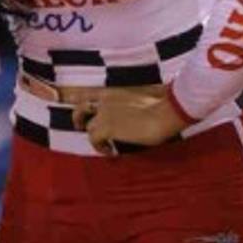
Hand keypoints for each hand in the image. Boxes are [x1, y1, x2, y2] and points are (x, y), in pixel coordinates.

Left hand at [72, 93, 186, 154]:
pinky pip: (94, 140)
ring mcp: (104, 113)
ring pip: (88, 127)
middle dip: (78, 117)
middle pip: (80, 106)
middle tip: (80, 126)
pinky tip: (110, 152)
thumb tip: (139, 107)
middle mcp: (105, 99)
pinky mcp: (107, 128)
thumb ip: (133, 100)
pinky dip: (100, 147)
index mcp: (114, 90)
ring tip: (105, 146)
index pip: (89, 92)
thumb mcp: (144, 97)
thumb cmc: (162, 104)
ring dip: (95, 138)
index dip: (82, 100)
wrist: (164, 112)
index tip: (81, 107)